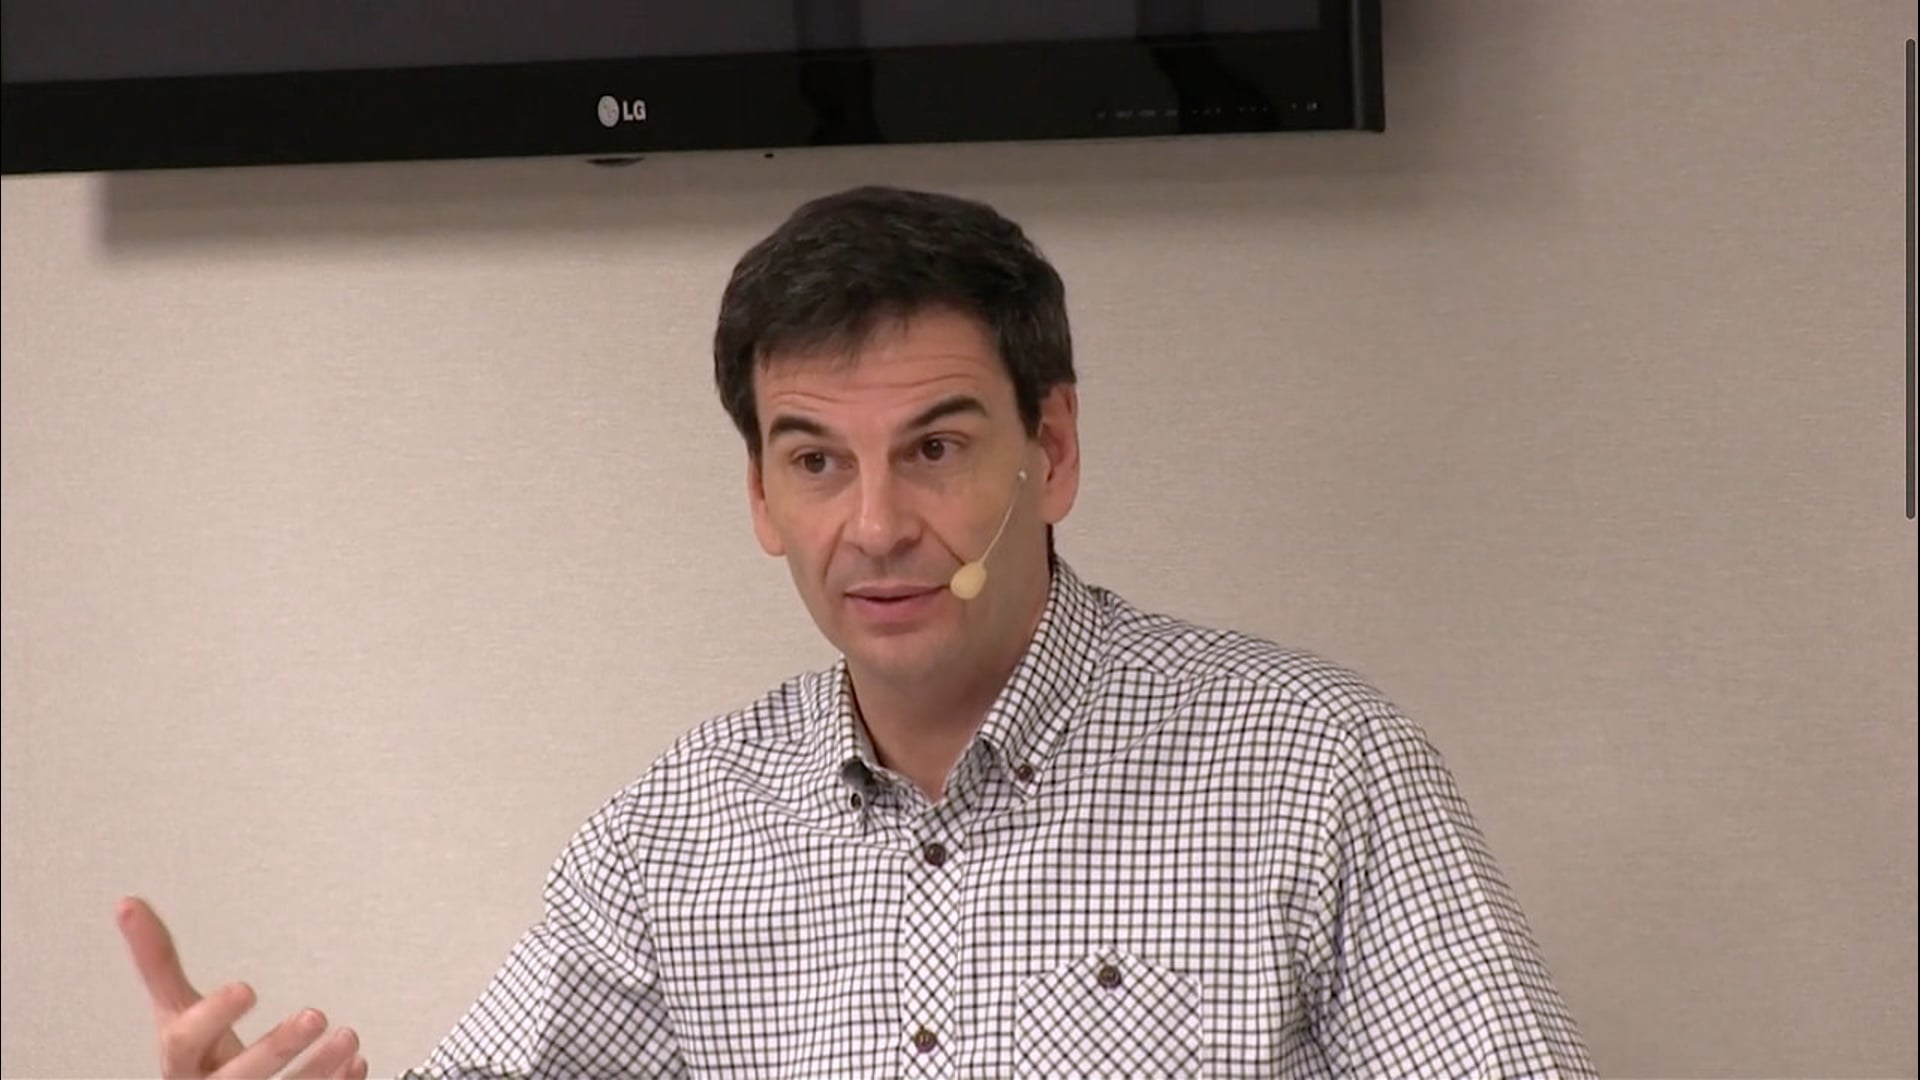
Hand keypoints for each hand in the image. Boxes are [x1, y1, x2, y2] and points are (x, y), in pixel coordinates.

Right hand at [116, 897, 369, 1078]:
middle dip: (277, 1047)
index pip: (185, 1042)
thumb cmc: (199, 1060)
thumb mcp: (177, 1010)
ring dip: (319, 1068)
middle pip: (238, 1077)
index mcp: (182, 1060)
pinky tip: (354, 1063)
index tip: (246, 988)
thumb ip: (158, 962)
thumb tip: (128, 904)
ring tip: (348, 1038)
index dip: (214, 1016)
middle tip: (315, 1015)